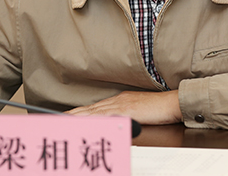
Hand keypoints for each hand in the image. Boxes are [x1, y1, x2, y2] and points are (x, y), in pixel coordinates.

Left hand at [66, 90, 181, 124]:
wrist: (173, 102)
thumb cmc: (159, 109)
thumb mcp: (138, 112)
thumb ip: (124, 116)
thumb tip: (112, 125)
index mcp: (117, 102)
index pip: (92, 109)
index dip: (76, 113)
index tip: (63, 117)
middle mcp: (116, 101)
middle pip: (88, 110)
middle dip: (71, 115)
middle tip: (53, 120)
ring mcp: (120, 105)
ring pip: (93, 112)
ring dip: (76, 117)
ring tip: (61, 122)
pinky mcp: (126, 110)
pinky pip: (105, 117)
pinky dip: (92, 120)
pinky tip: (83, 124)